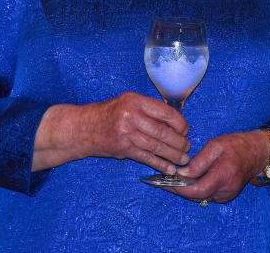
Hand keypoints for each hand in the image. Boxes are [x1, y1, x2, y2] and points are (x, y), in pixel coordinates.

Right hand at [32, 92, 190, 172]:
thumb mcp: (127, 103)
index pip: (165, 112)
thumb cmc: (107, 114)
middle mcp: (131, 116)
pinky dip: (160, 164)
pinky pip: (147, 158)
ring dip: (173, 155)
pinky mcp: (123, 149)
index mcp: (134, 100)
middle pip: (163, 132)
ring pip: (157, 146)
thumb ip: (147, 110)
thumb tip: (173, 123)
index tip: (185, 130)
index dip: (180, 123)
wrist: (82, 128)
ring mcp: (127, 133)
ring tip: (183, 159)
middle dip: (179, 142)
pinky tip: (169, 168)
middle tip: (187, 147)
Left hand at [169, 130, 269, 204]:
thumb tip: (181, 174)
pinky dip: (196, 190)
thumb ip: (198, 162)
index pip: (197, 190)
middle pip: (197, 196)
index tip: (165, 183)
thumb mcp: (215, 146)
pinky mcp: (226, 195)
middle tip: (161, 181)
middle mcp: (225, 190)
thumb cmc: (237, 145)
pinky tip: (187, 181)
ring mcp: (226, 195)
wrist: (257, 153)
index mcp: (223, 175)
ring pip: (201, 197)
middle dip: (178, 190)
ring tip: (170, 181)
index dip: (180, 189)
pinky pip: (207, 195)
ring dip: (186, 190)